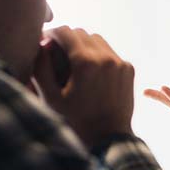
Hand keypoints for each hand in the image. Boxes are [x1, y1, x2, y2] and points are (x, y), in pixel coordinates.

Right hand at [33, 27, 134, 147]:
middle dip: (67, 39)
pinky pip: (110, 53)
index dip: (51, 34)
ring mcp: (120, 63)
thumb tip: (41, 44)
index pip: (65, 32)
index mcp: (85, 62)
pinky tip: (91, 71)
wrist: (109, 138)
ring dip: (84, 45)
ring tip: (73, 61)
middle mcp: (105, 57)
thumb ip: (42, 67)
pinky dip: (99, 56)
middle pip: (81, 33)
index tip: (44, 42)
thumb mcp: (50, 97)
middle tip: (56, 52)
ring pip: (98, 40)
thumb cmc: (75, 121)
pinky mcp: (128, 70)